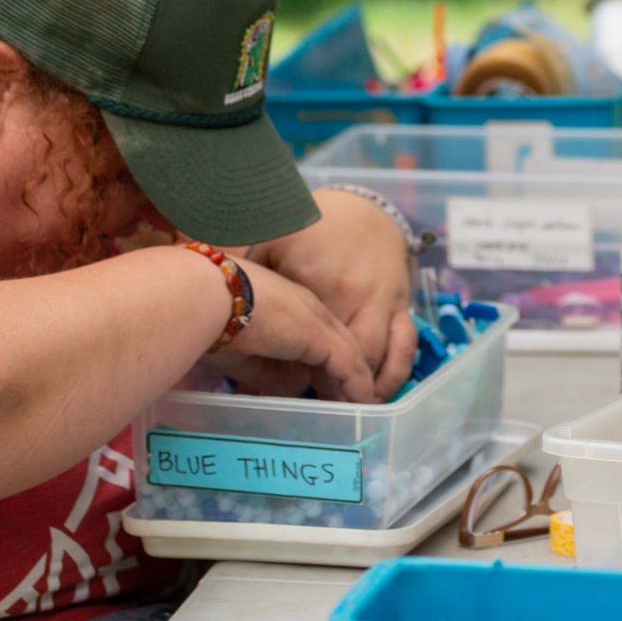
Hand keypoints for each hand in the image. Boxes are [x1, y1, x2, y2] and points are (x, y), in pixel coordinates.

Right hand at [206, 259, 376, 401]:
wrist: (205, 298)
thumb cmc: (209, 322)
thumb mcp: (243, 354)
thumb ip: (268, 372)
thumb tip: (292, 390)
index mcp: (288, 305)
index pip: (317, 336)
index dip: (324, 363)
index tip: (326, 387)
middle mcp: (308, 308)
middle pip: (339, 344)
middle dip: (344, 375)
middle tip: (349, 402)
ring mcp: (317, 319)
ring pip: (348, 354)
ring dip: (354, 384)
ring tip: (361, 409)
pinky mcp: (320, 336)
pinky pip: (349, 365)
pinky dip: (357, 387)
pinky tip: (362, 405)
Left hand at [246, 192, 417, 397]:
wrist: (361, 209)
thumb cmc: (308, 230)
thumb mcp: (268, 244)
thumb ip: (248, 277)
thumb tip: (218, 312)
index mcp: (316, 280)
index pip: (304, 341)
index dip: (289, 374)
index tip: (273, 396)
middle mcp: (352, 292)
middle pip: (342, 355)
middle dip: (328, 387)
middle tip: (309, 410)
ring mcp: (381, 298)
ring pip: (376, 355)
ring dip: (362, 387)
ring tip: (343, 411)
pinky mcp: (401, 302)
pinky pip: (404, 345)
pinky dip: (394, 372)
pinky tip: (377, 393)